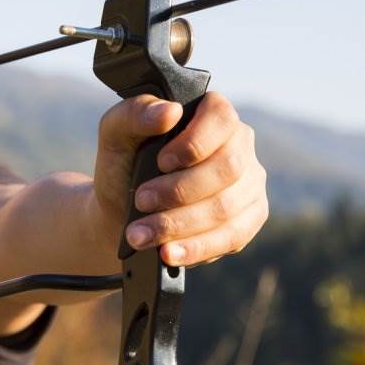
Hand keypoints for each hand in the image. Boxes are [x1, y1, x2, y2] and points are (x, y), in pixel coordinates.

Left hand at [92, 91, 267, 265]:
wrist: (122, 210)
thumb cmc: (124, 163)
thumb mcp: (116, 134)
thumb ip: (136, 114)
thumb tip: (169, 111)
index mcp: (212, 114)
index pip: (222, 117)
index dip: (194, 142)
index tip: (160, 162)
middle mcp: (240, 146)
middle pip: (227, 168)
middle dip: (179, 190)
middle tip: (141, 201)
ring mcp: (249, 184)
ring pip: (226, 208)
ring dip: (179, 224)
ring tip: (141, 234)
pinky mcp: (248, 220)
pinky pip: (232, 238)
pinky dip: (196, 248)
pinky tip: (168, 253)